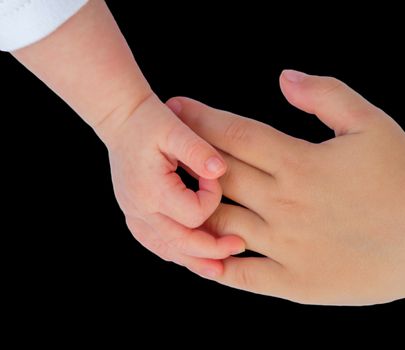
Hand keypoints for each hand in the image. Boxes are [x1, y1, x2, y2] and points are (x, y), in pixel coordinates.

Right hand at [106, 95, 244, 274]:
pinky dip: (177, 252)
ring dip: (194, 260)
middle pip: (181, 243)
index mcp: (151, 190)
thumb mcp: (176, 128)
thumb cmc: (150, 122)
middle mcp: (139, 208)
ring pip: (167, 250)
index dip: (212, 198)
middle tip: (239, 246)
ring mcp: (134, 215)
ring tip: (219, 268)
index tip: (214, 176)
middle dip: (212, 248)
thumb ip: (198, 150)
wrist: (122, 121)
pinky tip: (194, 257)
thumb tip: (219, 170)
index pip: (193, 214)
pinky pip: (157, 244)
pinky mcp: (136, 216)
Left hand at [166, 70, 404, 304]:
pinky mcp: (296, 282)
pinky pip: (243, 276)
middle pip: (219, 177)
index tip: (175, 107)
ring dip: (192, 212)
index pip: (235, 136)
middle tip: (161, 149)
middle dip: (186, 158)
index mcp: (300, 163)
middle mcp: (286, 204)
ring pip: (221, 226)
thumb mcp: (372, 123)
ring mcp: (287, 247)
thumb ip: (326, 95)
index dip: (201, 119)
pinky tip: (199, 258)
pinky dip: (216, 267)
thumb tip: (283, 77)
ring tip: (169, 200)